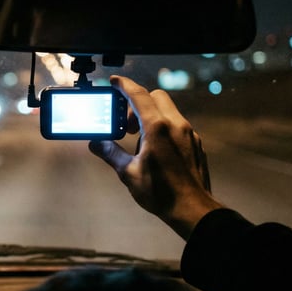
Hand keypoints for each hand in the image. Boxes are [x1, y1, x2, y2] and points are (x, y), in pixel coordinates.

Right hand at [88, 75, 222, 239]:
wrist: (193, 209)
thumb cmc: (161, 193)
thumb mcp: (128, 173)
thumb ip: (110, 153)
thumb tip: (96, 143)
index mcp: (157, 128)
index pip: (138, 95)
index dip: (124, 85)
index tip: (114, 81)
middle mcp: (176, 125)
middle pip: (155, 96)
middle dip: (138, 103)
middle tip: (126, 124)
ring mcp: (189, 133)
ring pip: (168, 110)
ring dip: (151, 115)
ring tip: (139, 140)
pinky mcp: (195, 143)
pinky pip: (177, 124)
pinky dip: (163, 127)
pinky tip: (155, 149)